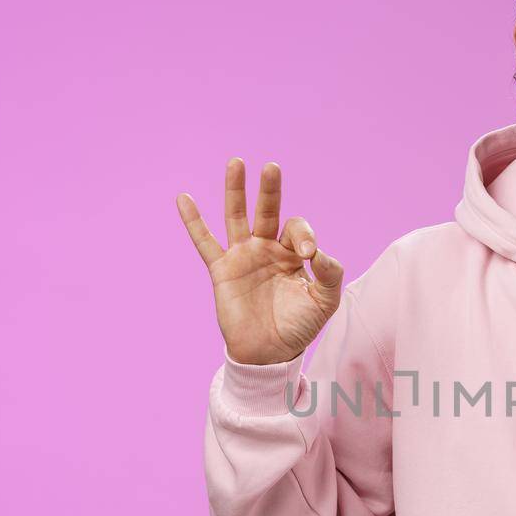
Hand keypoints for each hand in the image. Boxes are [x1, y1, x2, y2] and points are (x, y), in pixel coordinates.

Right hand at [177, 158, 343, 364]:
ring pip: (236, 217)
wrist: (270, 353)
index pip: (297, 229)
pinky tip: (184, 198)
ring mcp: (243, 257)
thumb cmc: (299, 327)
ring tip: (236, 163)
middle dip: (270, 190)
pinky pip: (204, 242)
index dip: (304, 236)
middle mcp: (267, 249)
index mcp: (292, 254)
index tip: (307, 255)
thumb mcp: (325, 302)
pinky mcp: (222, 270)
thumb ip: (330, 274)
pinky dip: (193, 221)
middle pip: (268, 211)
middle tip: (272, 168)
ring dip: (236, 190)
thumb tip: (317, 252)